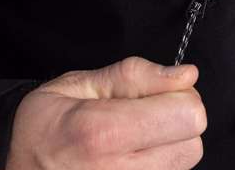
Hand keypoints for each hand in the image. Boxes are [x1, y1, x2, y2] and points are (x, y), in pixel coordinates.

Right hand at [5, 56, 206, 168]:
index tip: (157, 91)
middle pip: (193, 143)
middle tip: (145, 113)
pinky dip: (158, 164)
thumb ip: (134, 75)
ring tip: (134, 136)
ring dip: (169, 144)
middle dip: (177, 120)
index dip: (178, 94)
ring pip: (184, 164)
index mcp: (103, 132)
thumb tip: (186, 74)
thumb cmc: (42, 128)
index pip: (187, 114)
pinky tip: (131, 156)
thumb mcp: (77, 84)